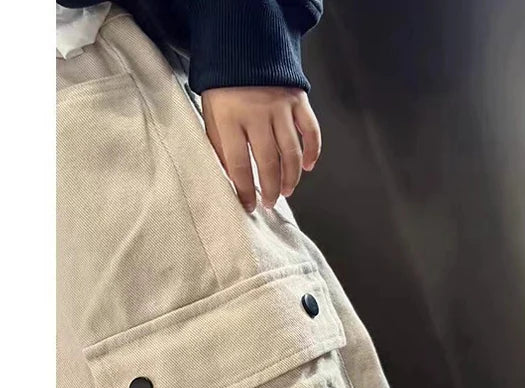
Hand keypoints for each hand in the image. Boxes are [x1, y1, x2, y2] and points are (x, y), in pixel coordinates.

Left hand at [201, 86, 321, 211]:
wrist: (242, 45)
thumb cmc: (223, 86)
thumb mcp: (212, 115)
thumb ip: (220, 145)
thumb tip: (233, 179)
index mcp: (230, 118)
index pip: (239, 166)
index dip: (245, 191)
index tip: (248, 206)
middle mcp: (257, 114)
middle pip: (268, 163)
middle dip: (270, 189)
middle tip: (270, 202)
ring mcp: (280, 107)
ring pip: (291, 153)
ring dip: (291, 177)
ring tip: (287, 191)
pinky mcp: (298, 101)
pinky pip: (311, 132)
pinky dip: (313, 152)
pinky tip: (308, 167)